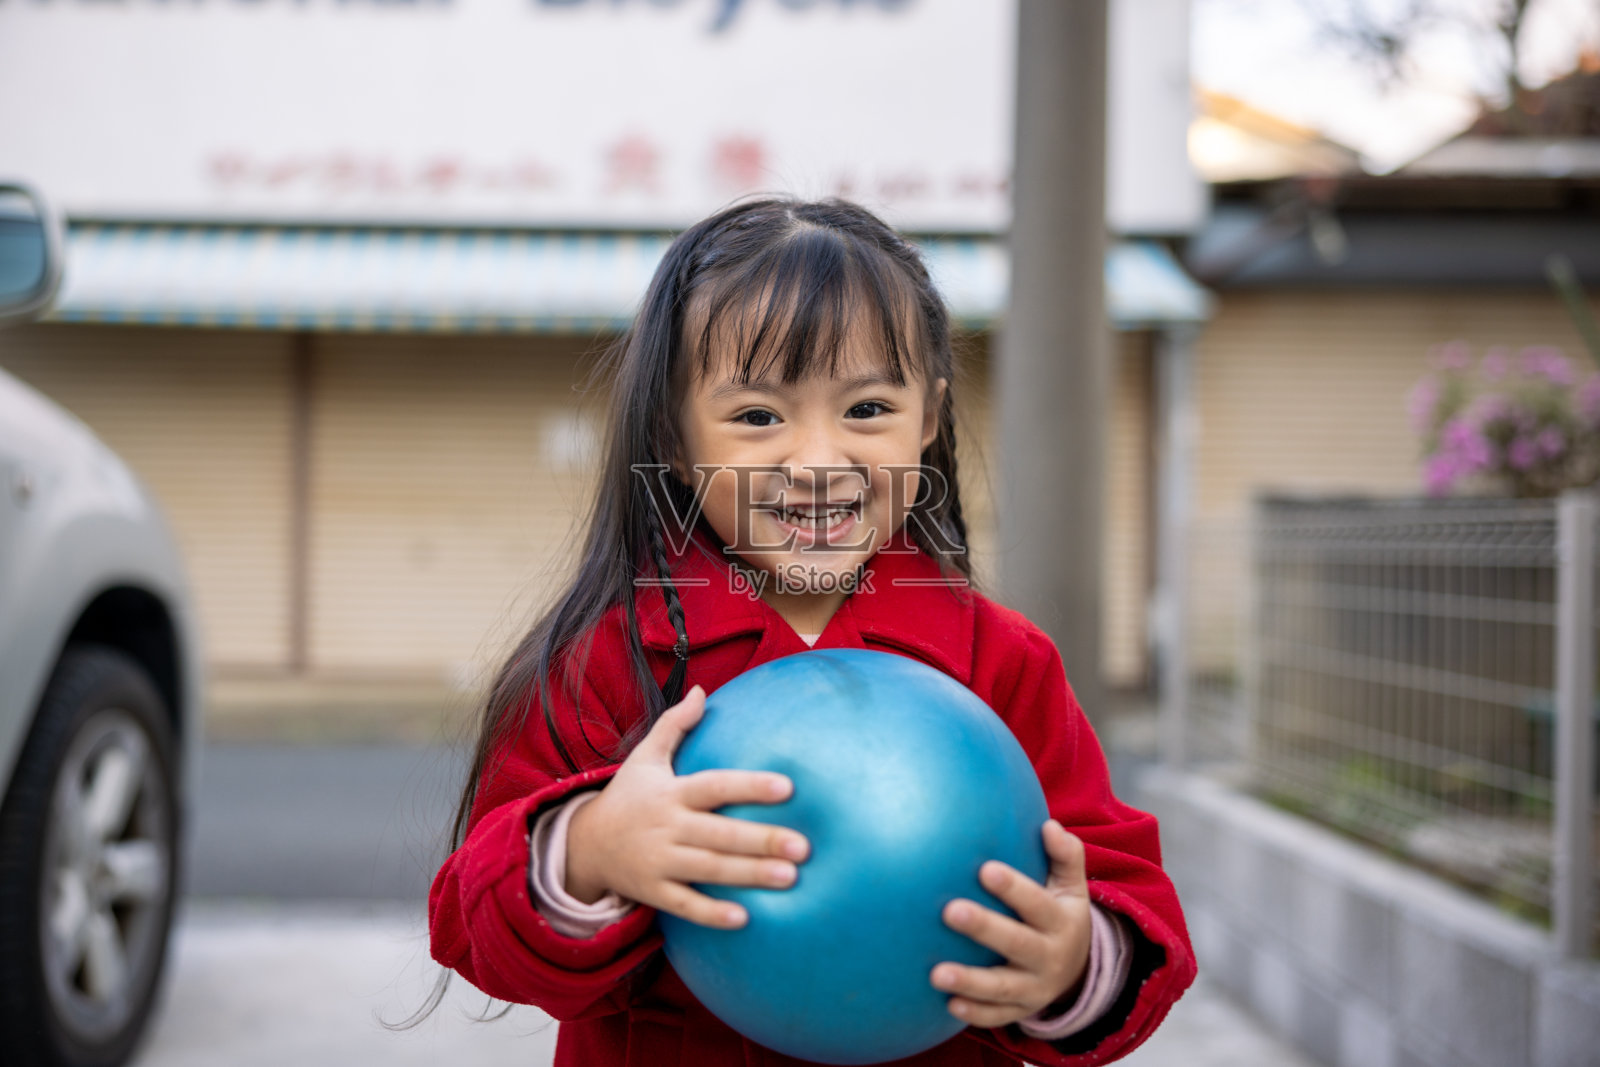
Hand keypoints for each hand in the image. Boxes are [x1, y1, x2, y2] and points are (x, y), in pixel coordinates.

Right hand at [564, 684, 810, 929]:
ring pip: (709, 870)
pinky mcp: (653, 891)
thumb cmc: (628, 796)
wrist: (584, 844)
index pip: (715, 786)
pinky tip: (744, 919)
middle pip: (719, 834)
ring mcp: (659, 861)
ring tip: (791, 879)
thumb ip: (675, 725)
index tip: (788, 787)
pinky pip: (685, 905)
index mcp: (671, 792)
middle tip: (805, 846)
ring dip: (749, 875)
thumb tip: (703, 689)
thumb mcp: (645, 757)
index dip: (749, 786)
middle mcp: (666, 827)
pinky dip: (711, 913)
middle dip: (762, 840)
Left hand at [930, 820, 1091, 1028]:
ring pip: (1002, 987)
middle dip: (985, 929)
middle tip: (950, 910)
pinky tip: (947, 1005)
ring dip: (971, 981)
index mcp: (1061, 921)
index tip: (984, 868)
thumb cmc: (1061, 914)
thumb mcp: (1072, 886)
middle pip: (1017, 944)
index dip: (1014, 887)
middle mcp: (1050, 957)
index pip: (1037, 903)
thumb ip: (1065, 855)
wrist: (1079, 971)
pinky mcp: (1020, 1010)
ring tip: (936, 974)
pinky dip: (975, 1013)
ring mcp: (1035, 988)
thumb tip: (1048, 825)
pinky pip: (997, 1015)